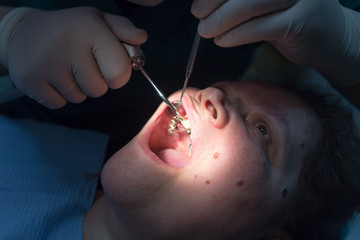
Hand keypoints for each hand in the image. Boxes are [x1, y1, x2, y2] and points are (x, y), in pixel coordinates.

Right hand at [4, 7, 146, 108]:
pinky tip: (51, 76)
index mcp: (91, 28)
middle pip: (99, 90)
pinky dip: (59, 95)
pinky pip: (59, 104)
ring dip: (77, 88)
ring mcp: (46, 63)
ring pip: (80, 98)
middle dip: (96, 82)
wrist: (22, 33)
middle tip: (82, 64)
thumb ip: (124, 30)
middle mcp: (68, 44)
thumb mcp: (98, 21)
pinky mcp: (29, 80)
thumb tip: (141, 38)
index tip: (110, 67)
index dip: (118, 75)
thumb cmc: (71, 30)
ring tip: (64, 67)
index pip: (120, 72)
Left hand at [191, 0, 356, 71]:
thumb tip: (203, 2)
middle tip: (198, 14)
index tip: (198, 3)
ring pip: (248, 6)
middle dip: (212, 1)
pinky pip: (258, 28)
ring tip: (206, 30)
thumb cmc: (289, 14)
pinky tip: (222, 40)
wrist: (329, 36)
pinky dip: (234, 36)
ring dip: (219, 21)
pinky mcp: (302, 21)